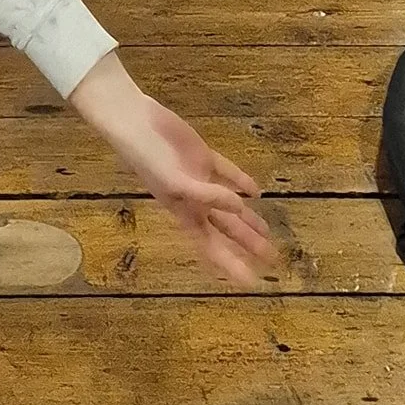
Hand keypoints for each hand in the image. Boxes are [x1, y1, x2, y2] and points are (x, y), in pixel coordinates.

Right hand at [68, 54, 275, 285]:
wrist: (134, 121)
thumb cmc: (147, 157)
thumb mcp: (174, 183)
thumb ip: (207, 195)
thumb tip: (239, 206)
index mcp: (183, 211)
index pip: (210, 244)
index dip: (229, 264)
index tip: (250, 282)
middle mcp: (193, 199)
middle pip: (224, 228)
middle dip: (245, 243)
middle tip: (271, 259)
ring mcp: (199, 177)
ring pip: (229, 204)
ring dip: (247, 218)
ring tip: (267, 234)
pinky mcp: (201, 155)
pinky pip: (226, 173)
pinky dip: (240, 182)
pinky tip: (255, 192)